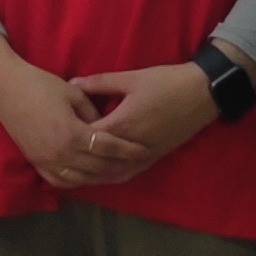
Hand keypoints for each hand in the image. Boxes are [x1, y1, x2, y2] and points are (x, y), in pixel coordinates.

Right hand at [0, 37, 124, 188]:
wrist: (6, 88)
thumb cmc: (41, 84)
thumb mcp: (73, 93)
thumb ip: (93, 112)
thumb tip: (105, 127)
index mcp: (72, 134)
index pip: (108, 147)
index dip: (128, 149)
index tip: (144, 149)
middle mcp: (61, 153)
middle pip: (97, 167)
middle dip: (119, 165)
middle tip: (136, 163)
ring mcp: (46, 161)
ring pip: (80, 179)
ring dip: (100, 177)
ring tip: (115, 171)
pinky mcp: (36, 162)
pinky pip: (60, 180)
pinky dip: (76, 181)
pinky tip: (87, 176)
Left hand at [65, 61, 220, 184]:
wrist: (202, 94)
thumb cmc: (166, 82)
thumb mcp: (131, 78)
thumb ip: (99, 83)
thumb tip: (72, 84)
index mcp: (122, 125)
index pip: (87, 138)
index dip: (68, 136)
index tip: (53, 131)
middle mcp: (130, 147)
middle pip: (95, 162)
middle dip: (75, 160)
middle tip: (54, 157)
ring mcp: (143, 157)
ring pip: (109, 174)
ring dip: (89, 175)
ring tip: (69, 172)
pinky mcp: (152, 159)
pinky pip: (126, 175)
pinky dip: (109, 178)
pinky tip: (97, 177)